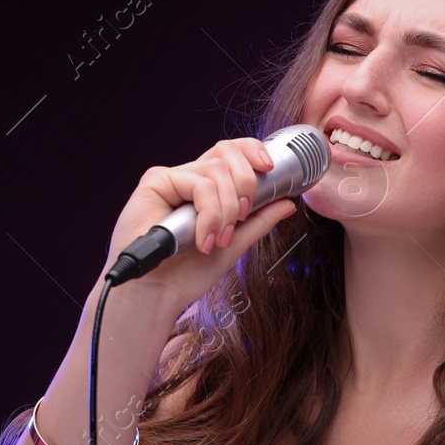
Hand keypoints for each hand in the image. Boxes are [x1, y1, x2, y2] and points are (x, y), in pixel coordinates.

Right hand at [104, 137, 299, 312]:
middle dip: (246, 183)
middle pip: (226, 153)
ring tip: (218, 240)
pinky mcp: (156, 182)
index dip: (253, 151)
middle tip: (243, 217)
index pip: (232, 153)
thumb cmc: (188, 272)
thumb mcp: (235, 244)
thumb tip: (288, 202)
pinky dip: (209, 214)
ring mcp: (173, 178)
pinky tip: (203, 239)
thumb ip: (259, 222)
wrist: (159, 293)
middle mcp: (190, 178)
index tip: (269, 167)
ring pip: (216, 171)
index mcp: (208, 188)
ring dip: (226, 210)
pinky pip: (198, 185)